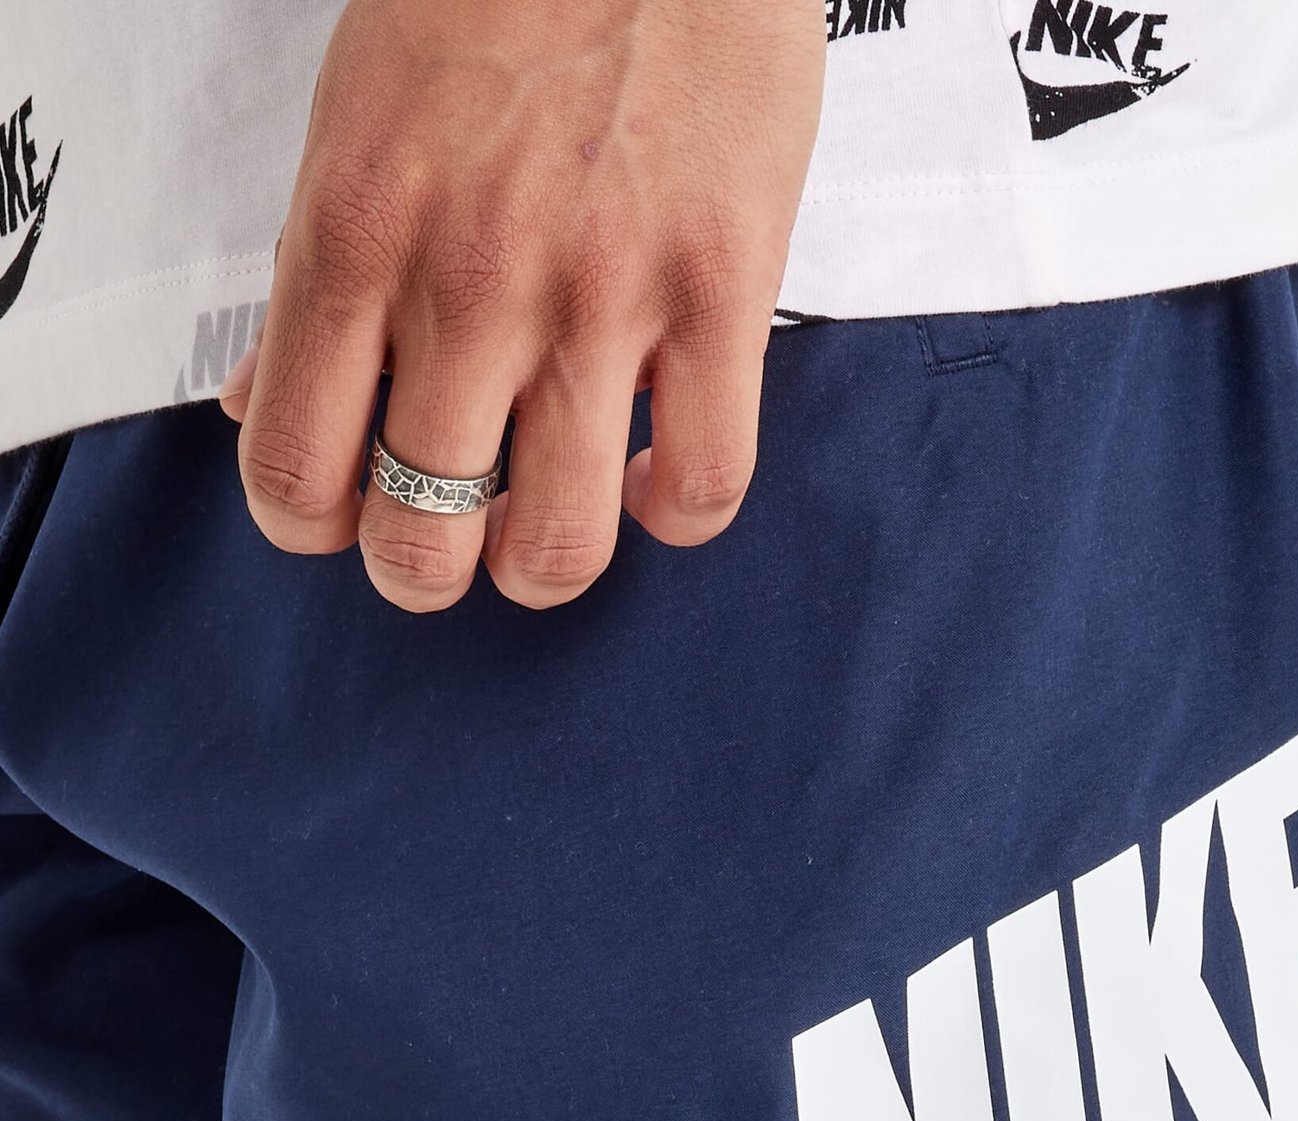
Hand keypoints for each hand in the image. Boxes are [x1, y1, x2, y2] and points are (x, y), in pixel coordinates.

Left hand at [219, 0, 824, 611]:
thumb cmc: (495, 1)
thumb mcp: (355, 128)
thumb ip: (309, 284)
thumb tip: (263, 406)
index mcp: (356, 237)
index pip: (294, 470)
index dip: (315, 529)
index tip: (348, 513)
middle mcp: (468, 283)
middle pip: (419, 536)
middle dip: (425, 573)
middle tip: (450, 546)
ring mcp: (600, 296)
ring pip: (559, 543)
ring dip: (542, 568)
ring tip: (549, 530)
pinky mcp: (721, 291)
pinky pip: (701, 483)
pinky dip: (671, 517)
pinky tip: (653, 483)